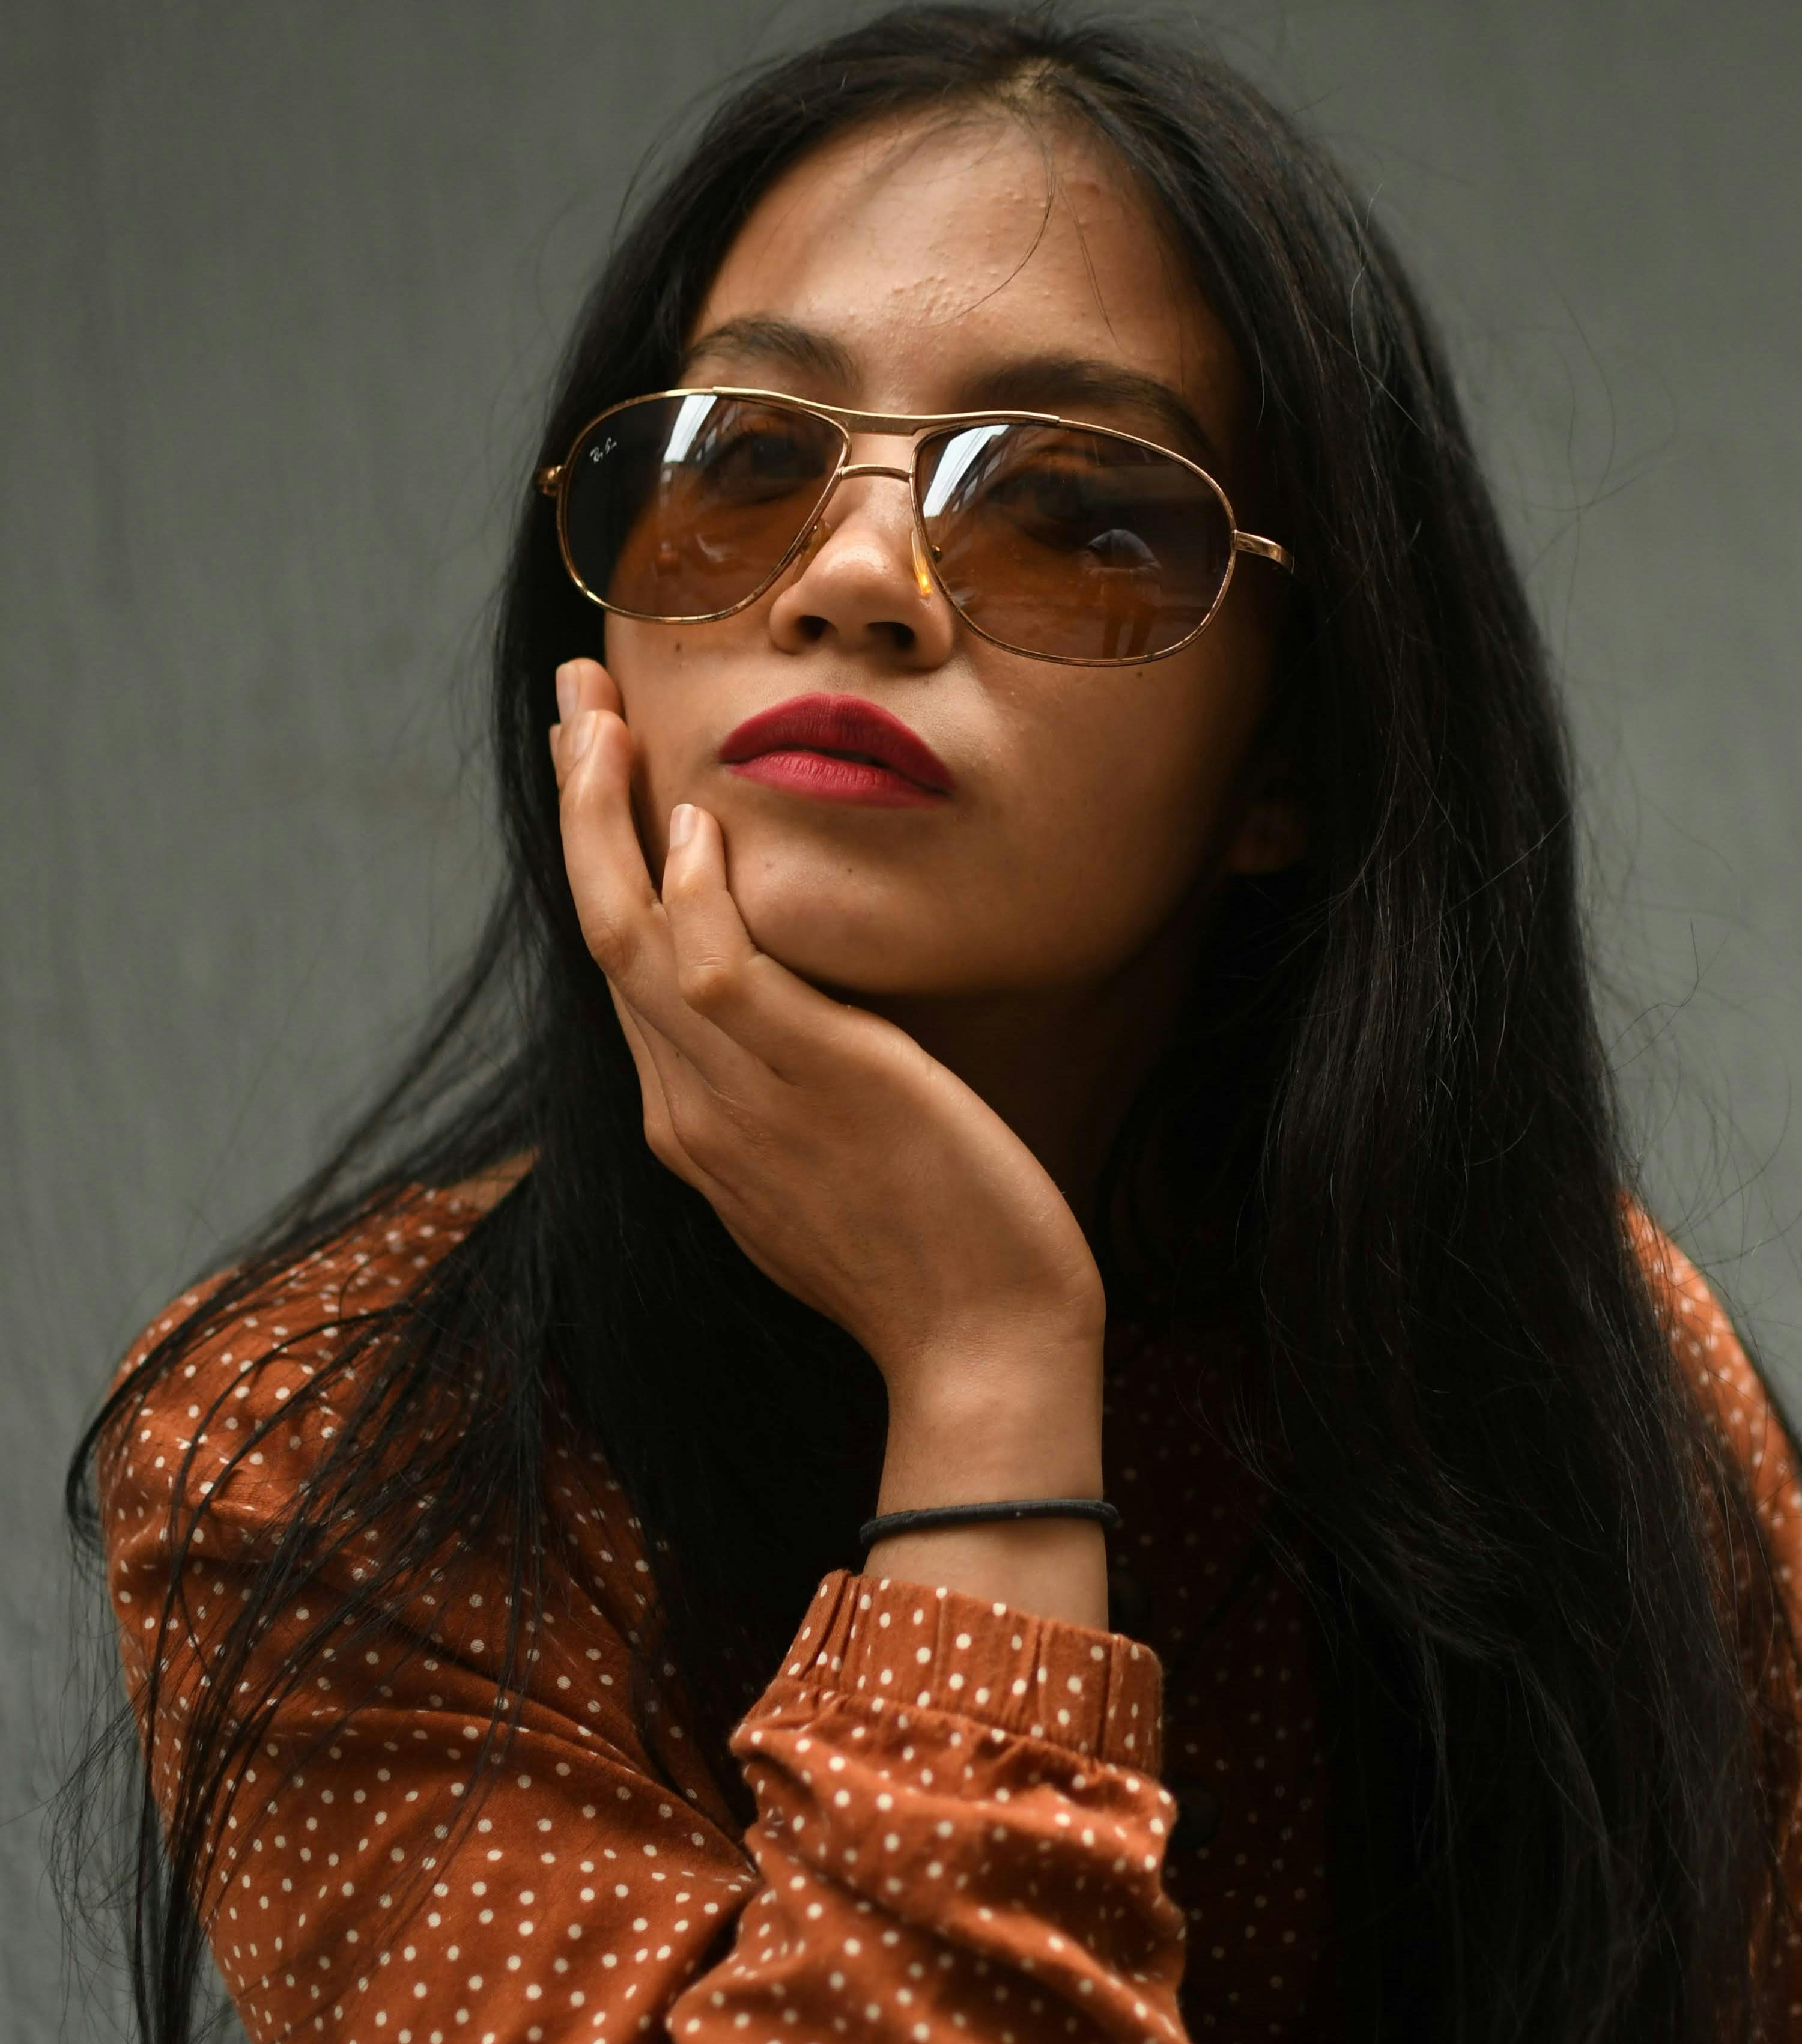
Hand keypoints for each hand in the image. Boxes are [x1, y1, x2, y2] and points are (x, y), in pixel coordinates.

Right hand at [549, 661, 1106, 1425]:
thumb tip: (810, 1028)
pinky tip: (690, 819)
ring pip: (629, 931)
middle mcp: (686, 1107)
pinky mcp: (804, 1078)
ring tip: (602, 712)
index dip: (604, 857)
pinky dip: (690, 891)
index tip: (603, 768)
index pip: (627, 964)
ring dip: (604, 813)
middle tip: (577, 696)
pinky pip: (713, 967)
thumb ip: (797, 1091)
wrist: (982, 1347)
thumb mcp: (838, 1162)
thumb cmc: (937, 1258)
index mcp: (691, 1124)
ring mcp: (733, 1098)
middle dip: (581, 803)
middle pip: (603, 927)